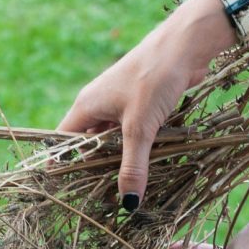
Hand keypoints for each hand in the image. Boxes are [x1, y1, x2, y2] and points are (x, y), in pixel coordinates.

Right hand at [57, 0, 233, 204]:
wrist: (185, 45)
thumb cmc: (154, 79)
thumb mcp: (140, 128)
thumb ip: (133, 166)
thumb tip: (128, 203)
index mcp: (86, 106)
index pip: (63, 140)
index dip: (64, 164)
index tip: (71, 190)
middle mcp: (98, 104)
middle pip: (87, 143)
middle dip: (94, 167)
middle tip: (102, 197)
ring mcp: (119, 103)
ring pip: (111, 139)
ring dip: (118, 159)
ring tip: (124, 186)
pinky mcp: (140, 103)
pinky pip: (131, 132)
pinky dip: (136, 148)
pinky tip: (145, 164)